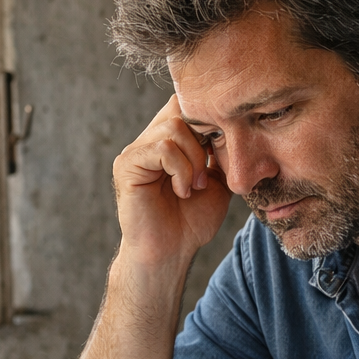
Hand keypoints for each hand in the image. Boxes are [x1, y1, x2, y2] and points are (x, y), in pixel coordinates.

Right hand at [113, 95, 232, 267]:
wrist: (171, 253)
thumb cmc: (191, 221)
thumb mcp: (217, 180)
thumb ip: (220, 152)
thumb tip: (231, 125)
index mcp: (168, 141)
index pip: (187, 105)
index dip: (210, 122)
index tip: (220, 155)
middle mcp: (149, 140)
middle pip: (181, 108)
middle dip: (204, 140)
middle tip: (207, 175)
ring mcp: (136, 151)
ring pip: (174, 127)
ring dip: (194, 159)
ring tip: (194, 187)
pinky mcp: (127, 165)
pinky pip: (162, 148)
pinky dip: (180, 170)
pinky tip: (182, 191)